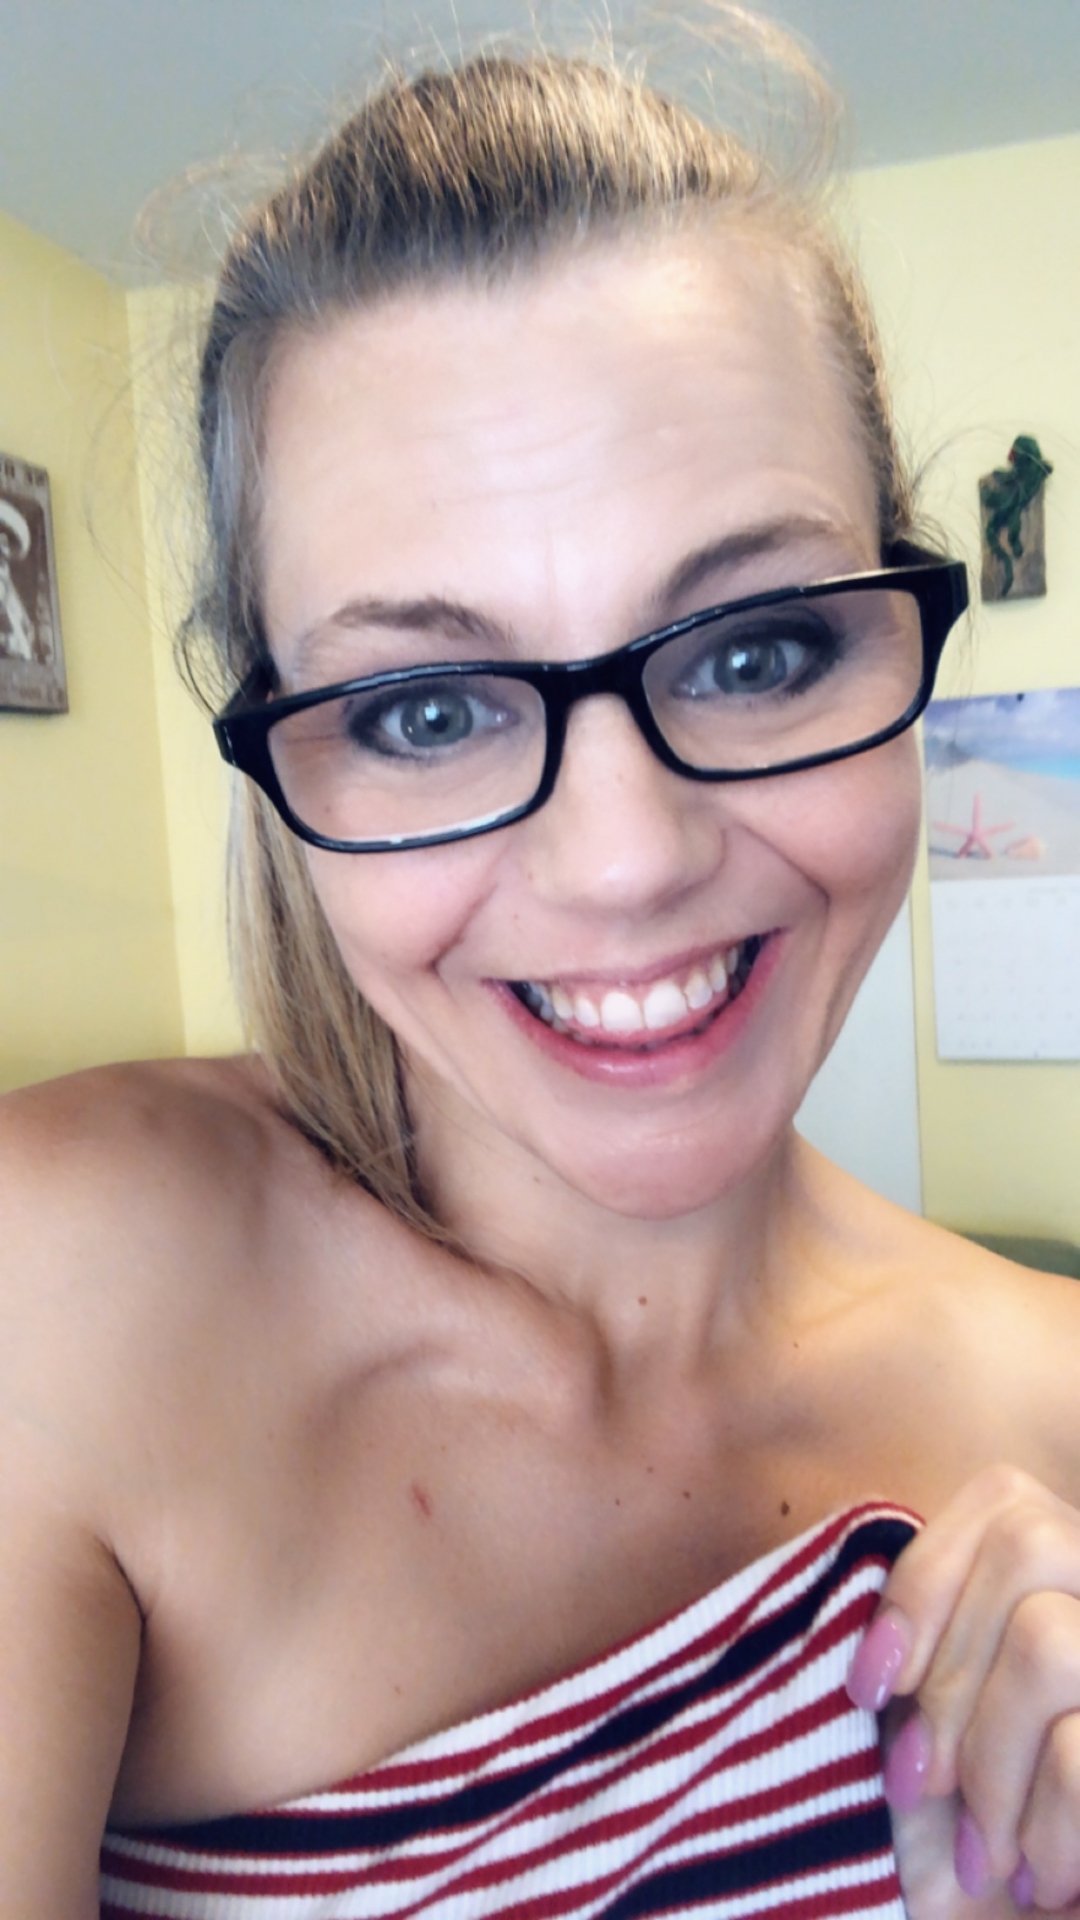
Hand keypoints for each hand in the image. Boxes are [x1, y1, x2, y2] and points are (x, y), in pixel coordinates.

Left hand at [848, 1466, 1079, 1913]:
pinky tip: (1036, 1878)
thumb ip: (923, 1636)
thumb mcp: (931, 1717)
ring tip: (981, 1846)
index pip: (1007, 1499)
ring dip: (990, 1763)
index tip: (869, 1683)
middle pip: (1031, 1549)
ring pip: (1050, 1643)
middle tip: (917, 1783)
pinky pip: (1079, 1751)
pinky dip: (1041, 1827)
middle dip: (949, 1680)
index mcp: (1075, 1575)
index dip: (924, 1579)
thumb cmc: (969, 1833)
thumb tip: (862, 1584)